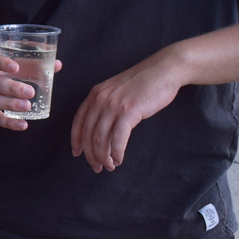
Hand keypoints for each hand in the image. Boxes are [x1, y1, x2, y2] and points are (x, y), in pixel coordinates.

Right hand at [0, 48, 62, 131]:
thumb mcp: (5, 64)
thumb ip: (30, 64)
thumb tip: (57, 64)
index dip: (0, 61)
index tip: (16, 67)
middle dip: (11, 87)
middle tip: (30, 92)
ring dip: (10, 103)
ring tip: (27, 106)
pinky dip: (8, 123)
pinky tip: (22, 124)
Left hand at [70, 53, 184, 172]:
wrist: (162, 71)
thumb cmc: (142, 83)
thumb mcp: (116, 91)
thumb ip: (106, 105)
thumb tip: (101, 130)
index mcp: (95, 94)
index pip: (78, 121)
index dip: (76, 140)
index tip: (77, 153)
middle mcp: (100, 99)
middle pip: (88, 133)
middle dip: (91, 154)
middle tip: (97, 167)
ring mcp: (114, 105)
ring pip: (101, 138)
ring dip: (103, 157)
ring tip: (110, 166)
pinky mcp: (129, 111)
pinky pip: (117, 138)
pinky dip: (116, 152)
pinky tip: (119, 159)